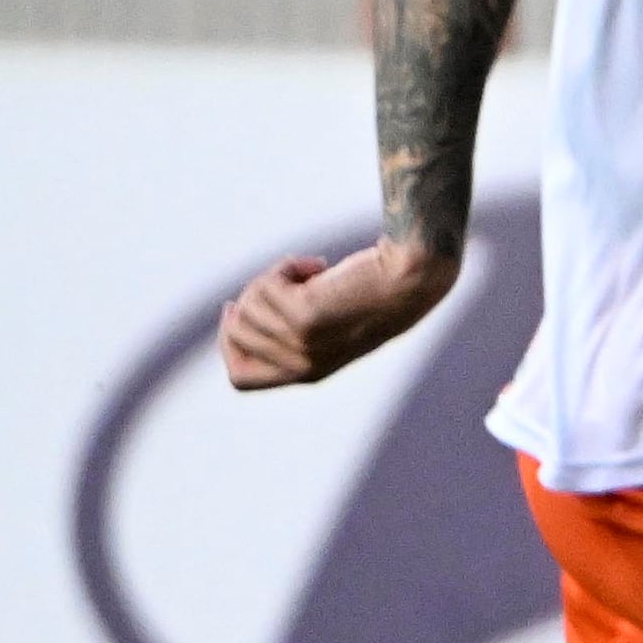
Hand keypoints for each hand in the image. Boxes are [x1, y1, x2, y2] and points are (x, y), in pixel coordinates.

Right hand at [221, 237, 461, 389]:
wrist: (413, 278)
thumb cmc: (375, 294)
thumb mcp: (328, 324)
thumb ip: (288, 332)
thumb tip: (232, 315)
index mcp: (308, 374)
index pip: (241, 379)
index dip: (229, 344)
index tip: (233, 308)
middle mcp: (302, 366)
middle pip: (238, 332)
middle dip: (253, 296)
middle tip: (288, 278)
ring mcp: (302, 344)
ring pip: (248, 306)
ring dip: (273, 277)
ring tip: (313, 271)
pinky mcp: (305, 317)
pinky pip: (266, 286)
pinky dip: (286, 266)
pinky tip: (317, 263)